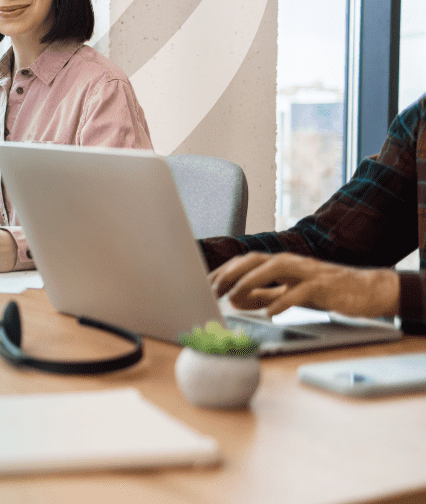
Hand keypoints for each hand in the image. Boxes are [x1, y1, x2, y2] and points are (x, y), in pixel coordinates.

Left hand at [208, 251, 398, 317]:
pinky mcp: (324, 285)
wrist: (367, 290)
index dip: (224, 271)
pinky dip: (282, 300)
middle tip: (212, 290)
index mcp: (281, 264)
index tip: (204, 284)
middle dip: (230, 273)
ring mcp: (307, 272)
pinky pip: (300, 291)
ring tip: (233, 296)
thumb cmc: (326, 291)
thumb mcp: (288, 292)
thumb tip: (235, 300)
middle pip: (254, 260)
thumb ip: (264, 295)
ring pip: (274, 267)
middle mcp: (291, 263)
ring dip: (250, 281)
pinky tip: (270, 313)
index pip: (245, 262)